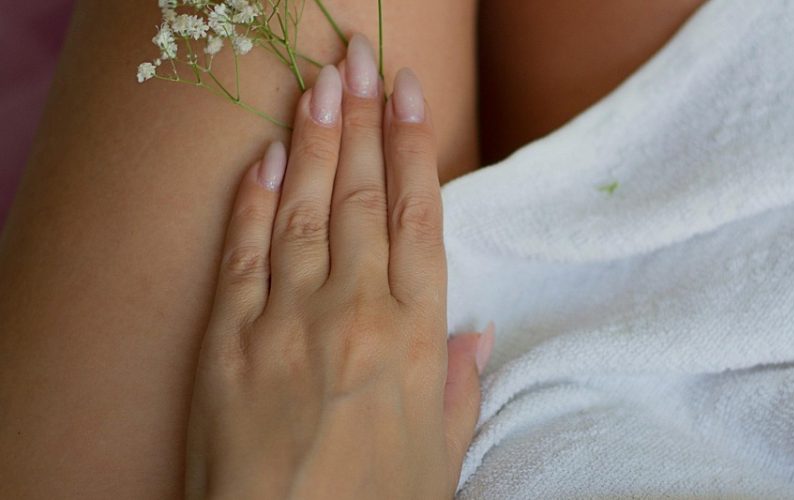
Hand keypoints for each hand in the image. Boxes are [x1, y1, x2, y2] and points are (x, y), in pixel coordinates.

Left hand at [185, 34, 494, 499]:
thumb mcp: (441, 456)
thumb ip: (457, 385)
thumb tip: (474, 331)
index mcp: (414, 337)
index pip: (420, 218)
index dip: (415, 147)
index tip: (410, 95)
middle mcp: (354, 311)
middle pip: (364, 196)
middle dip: (364, 119)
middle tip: (362, 59)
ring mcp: (287, 319)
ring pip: (307, 209)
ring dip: (316, 140)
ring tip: (321, 84)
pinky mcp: (229, 339)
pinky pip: (245, 253)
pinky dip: (255, 200)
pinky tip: (267, 157)